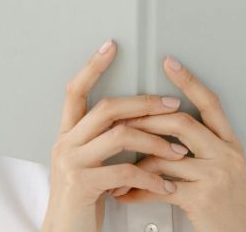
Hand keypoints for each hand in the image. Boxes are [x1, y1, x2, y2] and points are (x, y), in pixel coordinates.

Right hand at [41, 39, 189, 231]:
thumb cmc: (83, 200)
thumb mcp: (89, 164)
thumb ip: (103, 140)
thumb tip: (135, 117)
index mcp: (68, 134)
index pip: (75, 91)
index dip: (92, 66)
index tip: (111, 46)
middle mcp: (66, 143)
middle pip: (107, 108)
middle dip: (144, 103)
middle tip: (173, 105)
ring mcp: (72, 163)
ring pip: (120, 136)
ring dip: (156, 141)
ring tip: (179, 151)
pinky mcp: (82, 185)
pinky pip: (125, 172)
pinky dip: (151, 177)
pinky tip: (166, 184)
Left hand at [108, 55, 245, 231]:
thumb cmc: (228, 208)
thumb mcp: (225, 171)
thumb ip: (202, 150)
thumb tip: (163, 133)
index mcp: (230, 144)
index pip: (210, 103)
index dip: (189, 81)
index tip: (169, 62)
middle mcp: (225, 155)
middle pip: (181, 123)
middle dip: (146, 121)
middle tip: (121, 122)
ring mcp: (215, 176)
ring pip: (165, 157)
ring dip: (134, 164)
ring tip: (115, 169)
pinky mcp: (202, 198)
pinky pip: (160, 187)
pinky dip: (137, 191)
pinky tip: (124, 193)